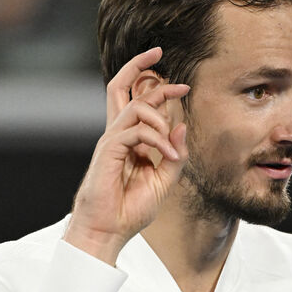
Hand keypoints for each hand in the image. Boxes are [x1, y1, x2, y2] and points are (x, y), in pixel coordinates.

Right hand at [64, 47, 188, 264]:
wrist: (110, 230)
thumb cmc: (131, 208)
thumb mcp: (164, 180)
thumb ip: (174, 154)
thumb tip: (182, 126)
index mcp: (129, 140)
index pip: (138, 101)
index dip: (159, 88)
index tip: (183, 86)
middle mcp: (117, 134)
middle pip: (120, 86)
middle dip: (141, 68)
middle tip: (165, 60)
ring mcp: (111, 140)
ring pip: (135, 107)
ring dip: (161, 118)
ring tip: (172, 145)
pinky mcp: (108, 150)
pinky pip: (135, 131)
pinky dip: (157, 140)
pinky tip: (168, 156)